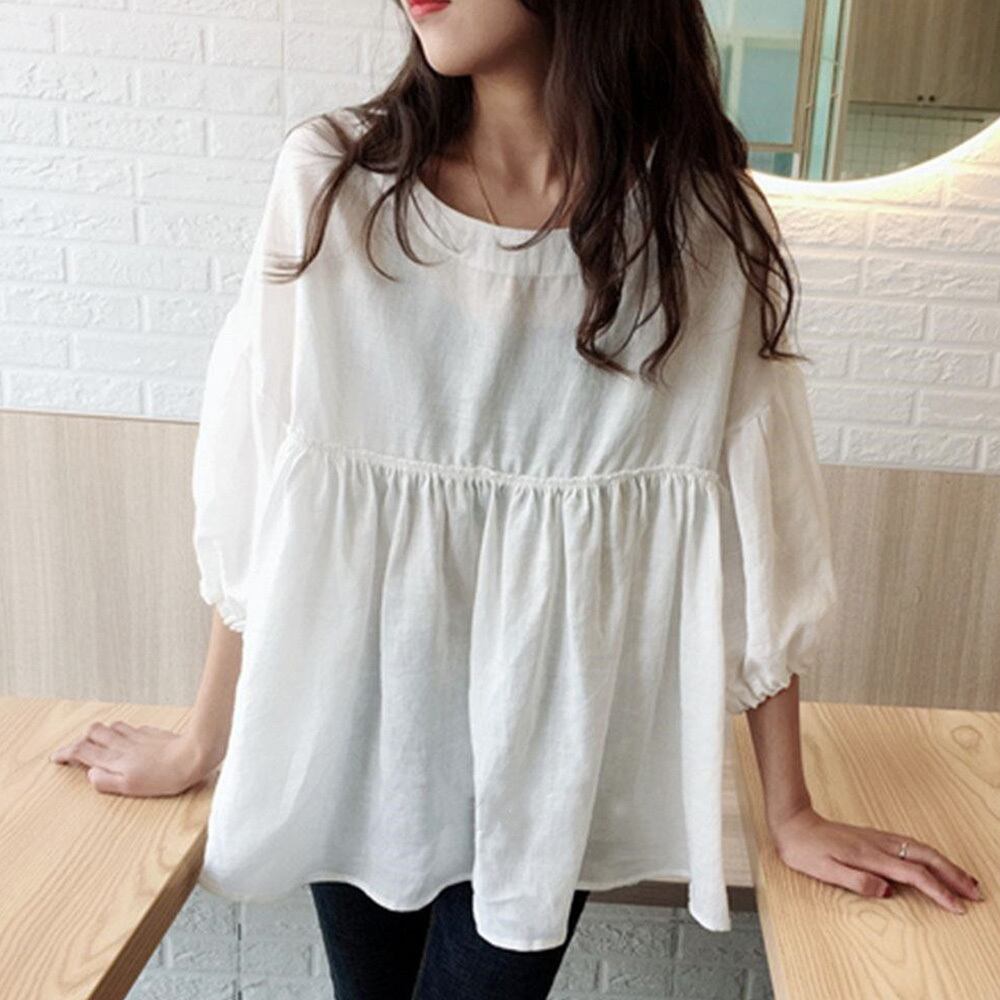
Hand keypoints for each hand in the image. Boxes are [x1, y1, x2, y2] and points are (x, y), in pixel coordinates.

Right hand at [49, 721, 219, 797]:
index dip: (66, 753)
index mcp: (114, 758)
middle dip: (81, 739)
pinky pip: (130, 727)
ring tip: (99, 743)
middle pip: (93, 731)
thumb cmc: (164, 777)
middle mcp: (122, 743)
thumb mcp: (130, 787)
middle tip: (77, 750)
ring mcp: (138, 735)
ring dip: (101, 733)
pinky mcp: (152, 732)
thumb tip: (90, 774)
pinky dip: (121, 732)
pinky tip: (127, 739)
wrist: (194, 755)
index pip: (81, 750)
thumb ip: (106, 781)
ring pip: (111, 726)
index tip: (57, 757)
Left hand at [769, 805, 983, 913]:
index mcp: (868, 856)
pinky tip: (936, 862)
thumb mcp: (823, 870)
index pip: (913, 875)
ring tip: (966, 879)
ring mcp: (877, 838)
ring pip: (921, 848)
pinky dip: (930, 855)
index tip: (958, 906)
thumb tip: (887, 890)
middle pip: (925, 857)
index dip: (938, 891)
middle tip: (976, 893)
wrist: (792, 822)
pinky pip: (911, 844)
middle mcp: (878, 844)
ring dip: (946, 863)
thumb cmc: (804, 849)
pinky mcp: (874, 837)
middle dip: (953, 875)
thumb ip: (855, 881)